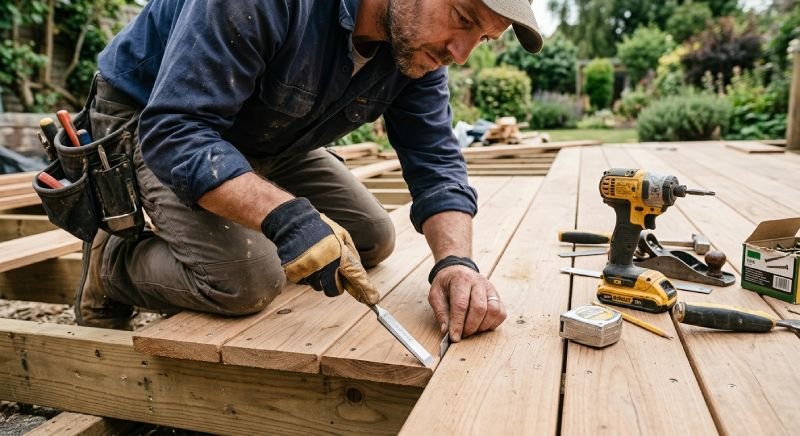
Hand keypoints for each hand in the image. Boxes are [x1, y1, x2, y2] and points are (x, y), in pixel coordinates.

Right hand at [261, 198, 379, 304]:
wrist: (293, 222)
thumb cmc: (321, 228)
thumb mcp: (343, 236)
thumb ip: (352, 256)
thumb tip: (358, 275)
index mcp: (340, 255)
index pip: (356, 278)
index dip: (366, 291)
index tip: (373, 300)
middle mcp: (325, 266)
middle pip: (335, 290)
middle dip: (336, 284)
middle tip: (333, 269)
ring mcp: (309, 271)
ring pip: (319, 285)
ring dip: (320, 276)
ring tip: (316, 257)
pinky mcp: (295, 274)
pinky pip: (305, 281)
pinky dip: (307, 273)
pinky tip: (305, 258)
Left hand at [428, 265, 506, 341]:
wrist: (458, 271)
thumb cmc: (446, 284)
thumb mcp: (435, 294)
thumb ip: (440, 312)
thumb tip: (446, 331)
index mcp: (461, 280)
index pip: (461, 304)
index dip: (458, 323)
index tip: (454, 337)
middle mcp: (478, 282)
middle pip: (479, 308)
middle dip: (470, 327)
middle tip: (462, 334)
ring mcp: (490, 289)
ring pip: (493, 311)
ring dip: (482, 326)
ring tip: (471, 329)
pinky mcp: (497, 296)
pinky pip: (501, 313)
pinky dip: (492, 324)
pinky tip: (481, 325)